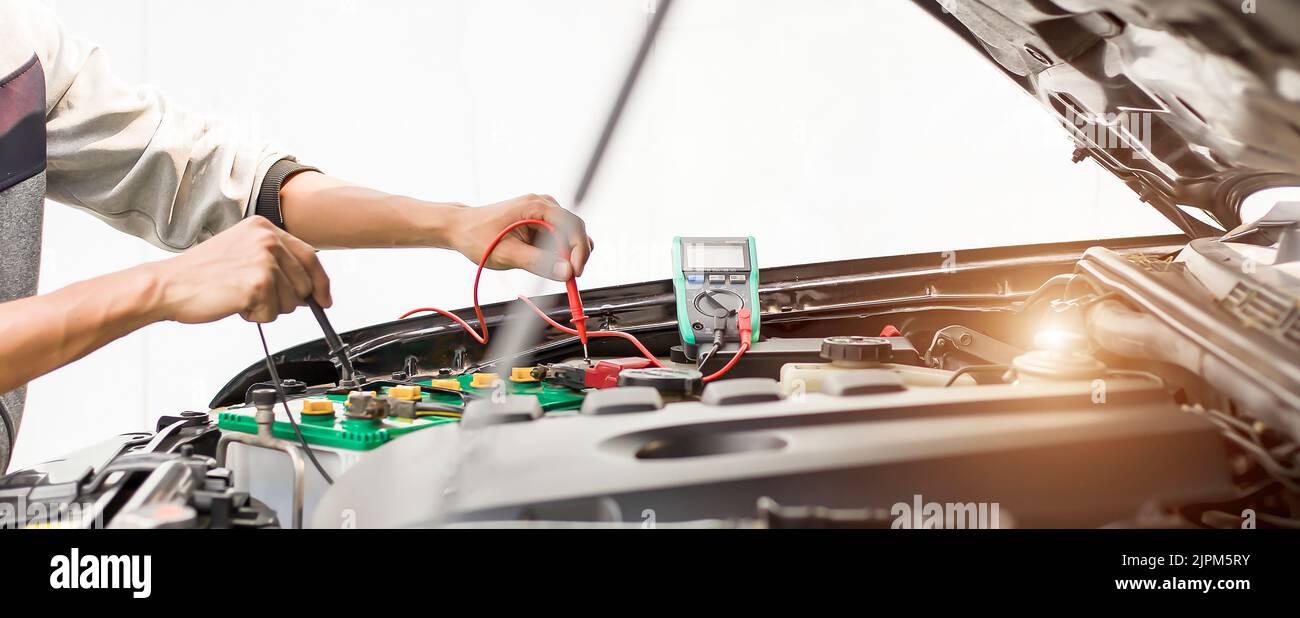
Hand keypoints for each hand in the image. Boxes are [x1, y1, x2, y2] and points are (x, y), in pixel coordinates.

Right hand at [148, 217, 331, 323]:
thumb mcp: (242, 252)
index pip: (310, 256)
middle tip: (255, 297)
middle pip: (305, 283)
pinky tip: (234, 303)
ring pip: (291, 302)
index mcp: (264, 228)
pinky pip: (273, 314)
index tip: (324, 299)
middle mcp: (268, 239)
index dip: (320, 282)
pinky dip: (255, 316)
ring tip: (238, 295)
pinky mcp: (259, 283)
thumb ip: (274, 260)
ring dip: (267, 308)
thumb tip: (308, 287)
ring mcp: (265, 260)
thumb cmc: (200, 274)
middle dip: (287, 300)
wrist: (168, 285)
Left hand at [449, 194, 593, 280]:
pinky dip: (559, 255)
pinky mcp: (541, 224)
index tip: (575, 272)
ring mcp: (543, 213)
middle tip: (568, 278)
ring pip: (570, 236)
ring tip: (553, 272)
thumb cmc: (477, 235)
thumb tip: (565, 272)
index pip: (572, 225)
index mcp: (536, 206)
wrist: (461, 228)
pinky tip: (547, 265)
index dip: (579, 250)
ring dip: (567, 256)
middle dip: (575, 255)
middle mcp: (544, 205)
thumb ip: (537, 262)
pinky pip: (559, 240)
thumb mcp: (506, 253)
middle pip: (575, 230)